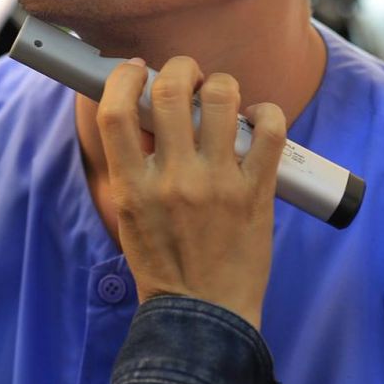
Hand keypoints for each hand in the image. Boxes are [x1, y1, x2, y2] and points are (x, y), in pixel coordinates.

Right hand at [96, 56, 286, 329]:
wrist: (203, 316)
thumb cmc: (164, 264)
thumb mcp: (131, 214)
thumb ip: (135, 166)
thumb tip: (146, 115)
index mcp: (133, 187)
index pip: (114, 111)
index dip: (122, 78)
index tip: (134, 71)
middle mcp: (173, 180)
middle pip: (170, 90)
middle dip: (179, 68)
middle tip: (186, 75)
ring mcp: (217, 184)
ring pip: (222, 98)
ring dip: (220, 84)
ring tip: (220, 95)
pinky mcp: (256, 192)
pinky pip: (269, 131)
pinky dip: (266, 112)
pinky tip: (257, 117)